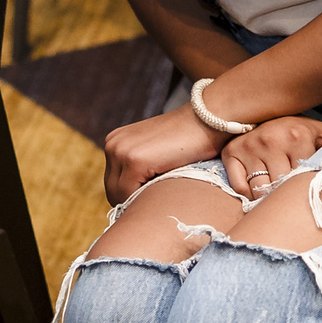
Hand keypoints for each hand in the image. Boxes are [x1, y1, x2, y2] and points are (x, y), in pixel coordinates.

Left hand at [102, 104, 227, 204]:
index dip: (132, 198)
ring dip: (140, 201)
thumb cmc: (191, 140)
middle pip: (113, 191)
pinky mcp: (134, 160)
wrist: (209, 119)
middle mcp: (112, 144)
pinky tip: (164, 194)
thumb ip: (142, 170)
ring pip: (120, 195)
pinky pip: (130, 195)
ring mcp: (120, 151)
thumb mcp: (157, 153)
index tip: (154, 200)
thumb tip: (135, 201)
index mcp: (115, 142)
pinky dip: (145, 200)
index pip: (114, 184)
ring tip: (163, 196)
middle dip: (133, 202)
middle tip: (159, 203)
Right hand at [222, 117, 321, 199]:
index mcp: (297, 136)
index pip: (302, 179)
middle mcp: (270, 140)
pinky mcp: (231, 154)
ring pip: (259, 191)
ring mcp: (248, 147)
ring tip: (275, 193)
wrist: (262, 111)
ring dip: (267, 197)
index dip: (305, 188)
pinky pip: (240, 187)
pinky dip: (248, 194)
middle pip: (280, 188)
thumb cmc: (298, 131)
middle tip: (289, 195)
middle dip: (285, 195)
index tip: (307, 189)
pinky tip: (257, 187)